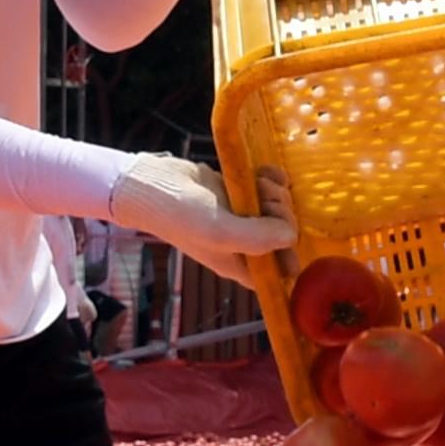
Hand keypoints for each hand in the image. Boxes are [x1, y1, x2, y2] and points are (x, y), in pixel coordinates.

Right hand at [110, 153, 294, 271]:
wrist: (153, 183)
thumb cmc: (182, 214)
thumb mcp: (220, 232)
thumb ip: (259, 238)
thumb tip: (291, 236)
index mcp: (242, 265)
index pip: (282, 273)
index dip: (290, 255)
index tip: (279, 233)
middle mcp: (246, 245)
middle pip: (286, 235)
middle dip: (283, 214)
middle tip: (264, 199)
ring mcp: (245, 218)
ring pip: (281, 209)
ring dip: (277, 193)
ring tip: (258, 184)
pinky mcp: (241, 193)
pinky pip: (272, 188)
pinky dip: (274, 178)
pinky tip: (263, 172)